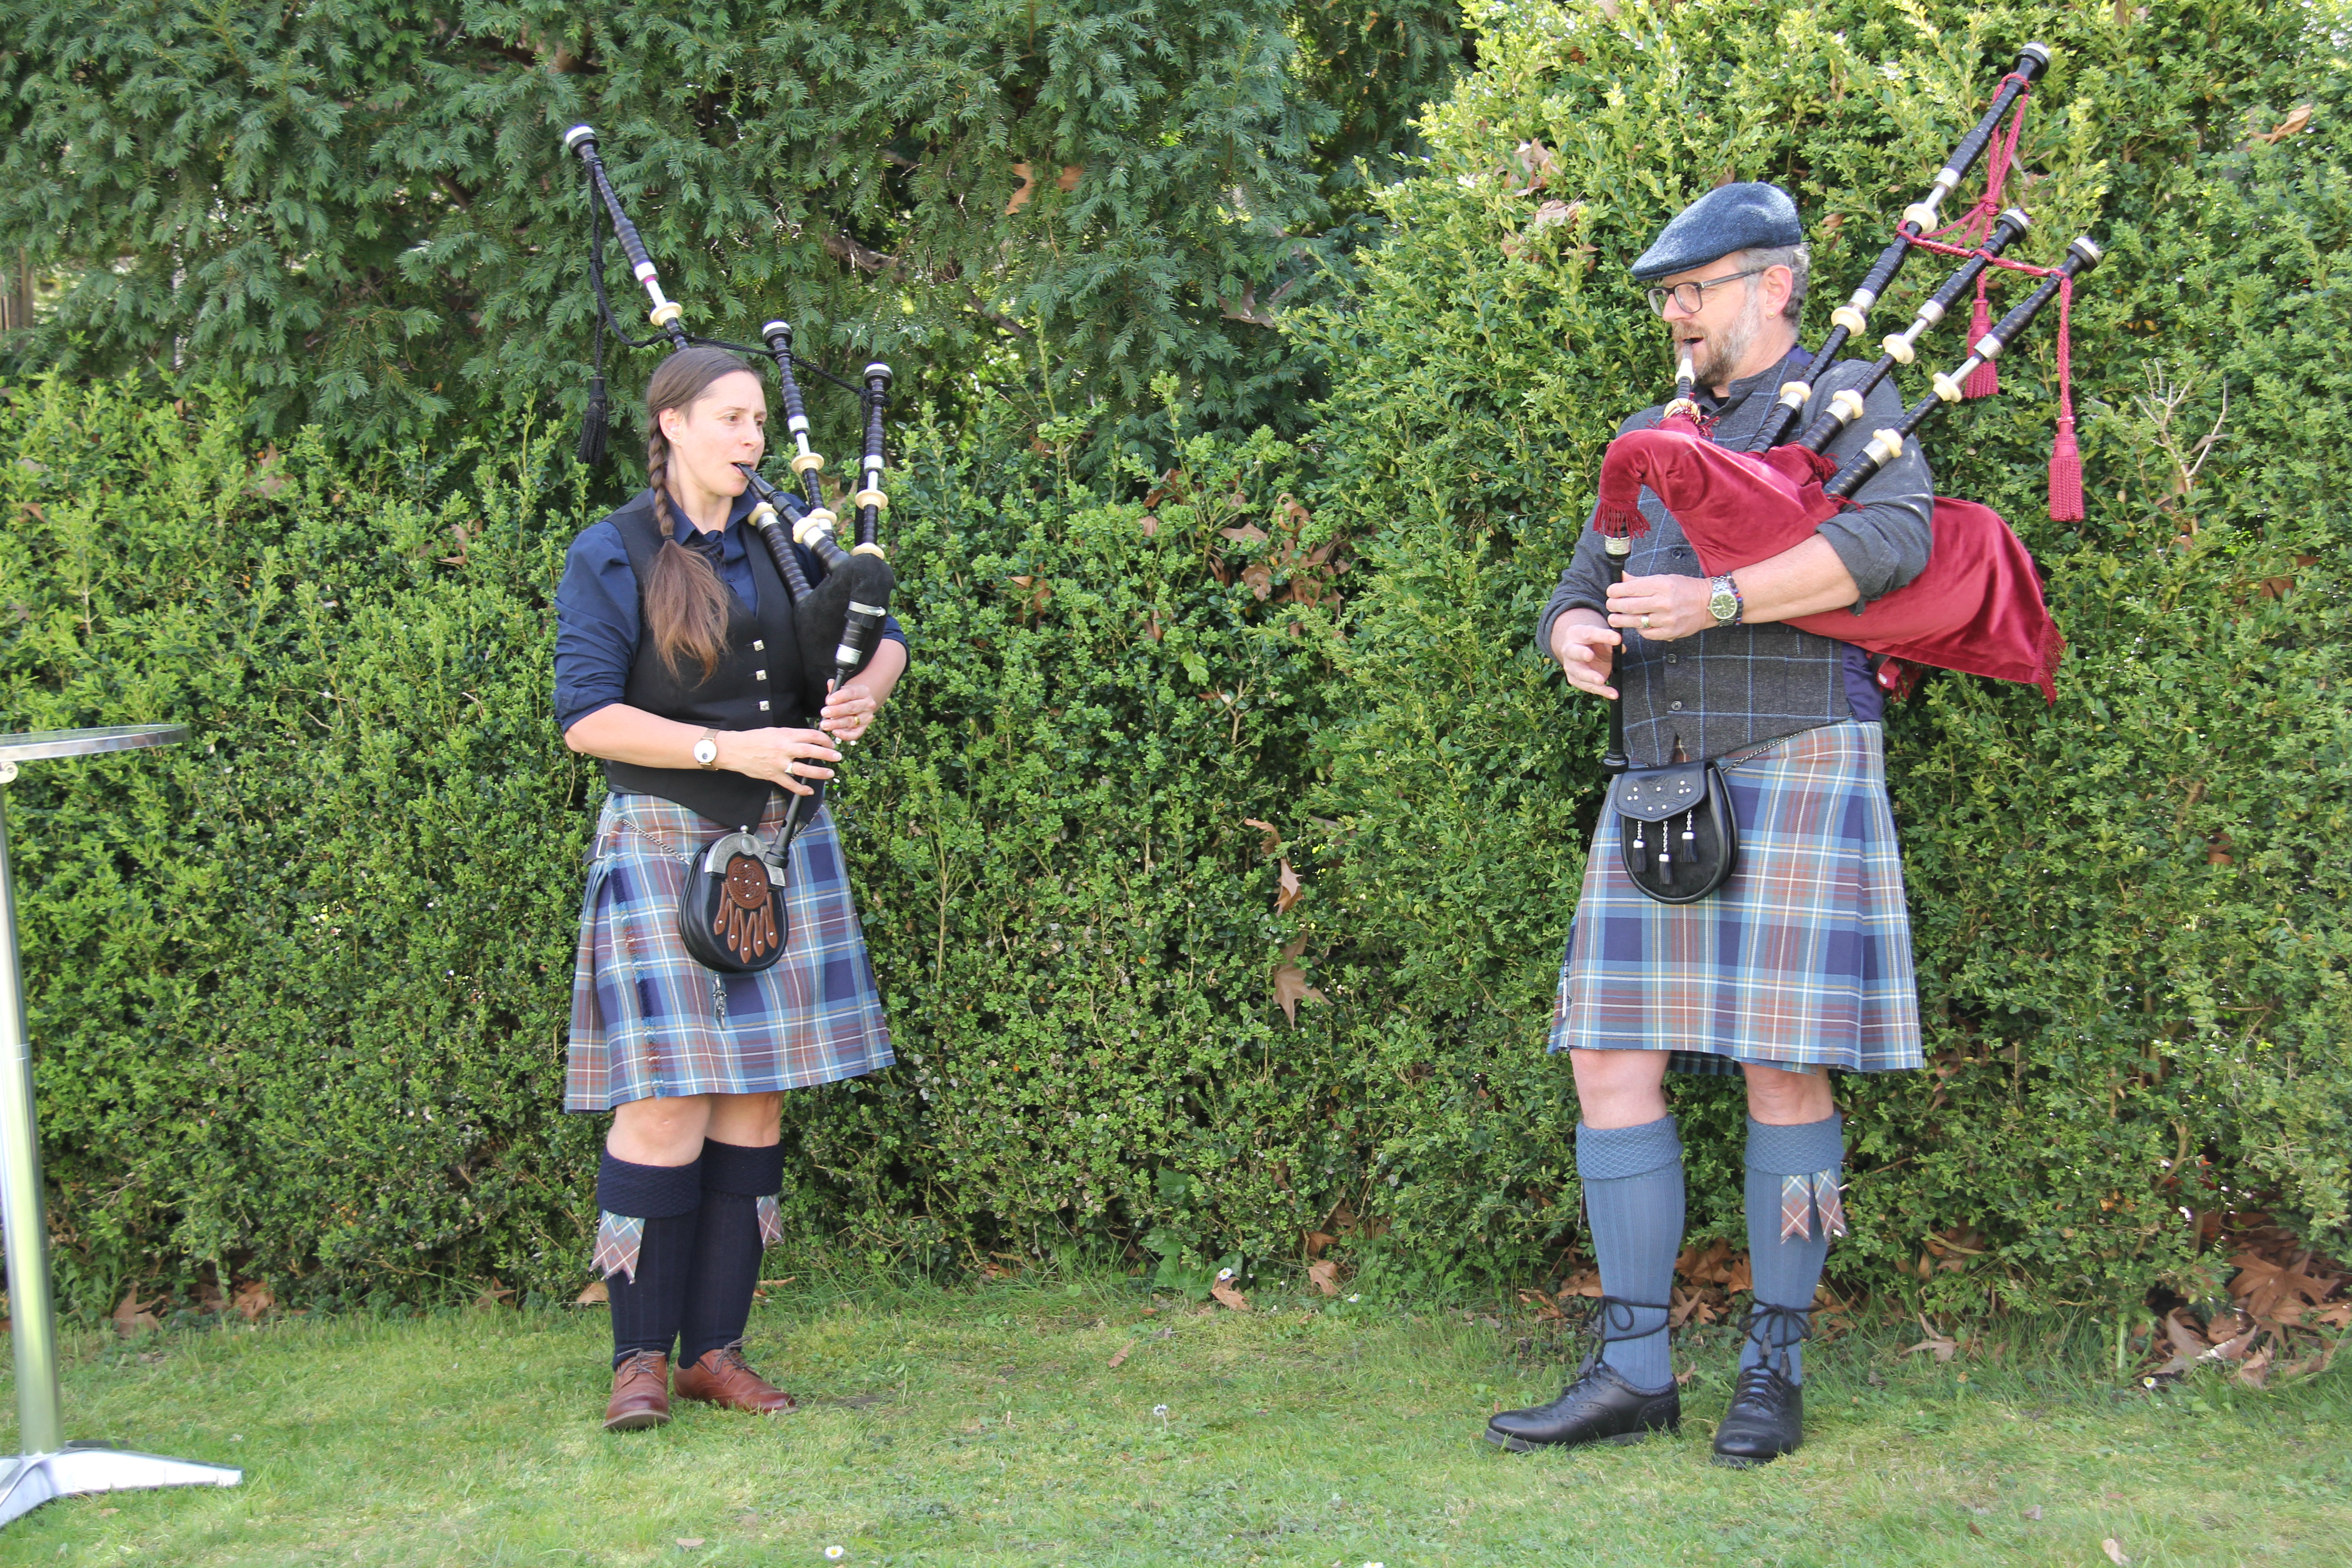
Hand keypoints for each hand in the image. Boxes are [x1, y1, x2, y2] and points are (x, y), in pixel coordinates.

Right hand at [713, 727, 840, 795]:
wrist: (735, 749)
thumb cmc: (754, 738)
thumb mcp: (775, 731)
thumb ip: (791, 735)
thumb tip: (808, 738)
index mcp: (785, 735)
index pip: (811, 735)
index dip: (824, 739)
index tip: (830, 743)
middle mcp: (784, 749)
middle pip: (811, 751)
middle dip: (827, 754)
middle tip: (837, 757)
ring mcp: (779, 764)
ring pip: (803, 769)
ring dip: (819, 772)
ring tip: (829, 773)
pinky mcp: (773, 775)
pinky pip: (790, 784)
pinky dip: (801, 789)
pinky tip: (809, 790)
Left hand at [818, 680, 884, 745]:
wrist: (859, 704)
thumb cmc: (848, 697)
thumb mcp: (843, 690)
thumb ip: (835, 689)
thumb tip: (830, 683)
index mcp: (863, 691)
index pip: (851, 693)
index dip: (840, 697)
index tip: (828, 701)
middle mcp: (868, 704)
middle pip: (851, 708)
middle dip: (836, 711)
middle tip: (824, 713)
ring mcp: (867, 718)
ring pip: (851, 721)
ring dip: (837, 724)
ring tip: (825, 725)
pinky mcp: (864, 728)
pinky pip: (855, 734)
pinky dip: (845, 735)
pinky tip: (835, 732)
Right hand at [1551, 616, 1619, 698]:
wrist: (1581, 650)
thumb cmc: (1594, 642)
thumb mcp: (1602, 637)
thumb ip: (1611, 641)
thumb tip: (1621, 648)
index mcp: (1577, 634)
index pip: (1589, 633)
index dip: (1603, 636)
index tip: (1617, 638)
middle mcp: (1569, 649)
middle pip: (1574, 652)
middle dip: (1582, 654)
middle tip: (1590, 656)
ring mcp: (1570, 666)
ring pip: (1578, 672)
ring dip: (1590, 677)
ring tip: (1601, 681)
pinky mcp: (1575, 679)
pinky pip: (1587, 686)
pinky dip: (1601, 691)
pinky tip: (1612, 693)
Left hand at [1606, 572, 1713, 641]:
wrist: (1709, 603)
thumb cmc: (1685, 589)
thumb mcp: (1663, 578)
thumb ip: (1640, 580)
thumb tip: (1621, 577)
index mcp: (1661, 585)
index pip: (1630, 588)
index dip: (1615, 591)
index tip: (1610, 592)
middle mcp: (1663, 602)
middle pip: (1629, 606)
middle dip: (1614, 606)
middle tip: (1610, 606)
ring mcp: (1667, 618)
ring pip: (1635, 621)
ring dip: (1621, 620)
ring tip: (1614, 619)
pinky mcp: (1670, 632)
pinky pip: (1647, 633)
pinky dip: (1639, 630)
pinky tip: (1636, 625)